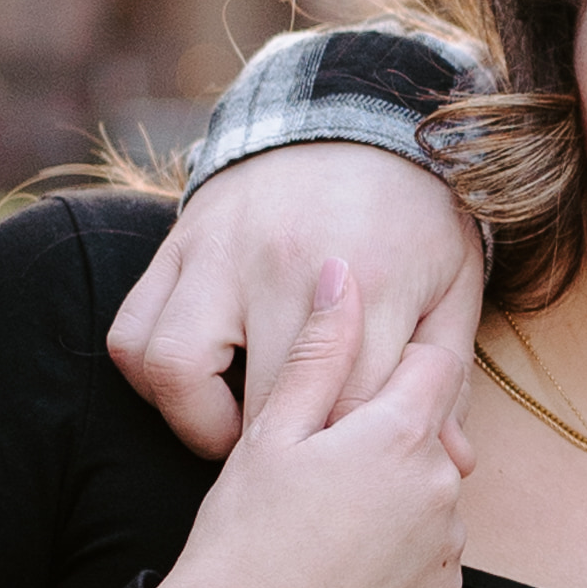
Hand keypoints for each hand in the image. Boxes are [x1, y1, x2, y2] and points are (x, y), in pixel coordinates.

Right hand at [109, 144, 482, 456]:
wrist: (355, 117)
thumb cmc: (413, 217)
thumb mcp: (452, 286)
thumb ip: (447, 376)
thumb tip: (455, 464)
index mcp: (371, 281)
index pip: (350, 408)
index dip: (349, 457)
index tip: (352, 470)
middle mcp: (285, 265)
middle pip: (262, 402)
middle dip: (282, 453)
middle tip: (299, 465)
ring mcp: (221, 252)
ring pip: (172, 367)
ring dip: (199, 419)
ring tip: (240, 427)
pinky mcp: (176, 245)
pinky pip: (131, 333)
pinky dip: (153, 375)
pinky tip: (201, 385)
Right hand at [143, 258, 472, 587]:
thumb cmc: (243, 538)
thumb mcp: (271, 433)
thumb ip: (319, 349)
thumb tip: (341, 273)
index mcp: (399, 433)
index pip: (432, 358)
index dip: (394, 356)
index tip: (360, 367)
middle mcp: (441, 486)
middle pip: (432, 426)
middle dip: (389, 425)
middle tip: (323, 453)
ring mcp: (448, 546)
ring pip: (432, 487)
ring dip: (397, 485)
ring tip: (325, 512)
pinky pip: (430, 547)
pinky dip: (399, 542)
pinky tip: (343, 554)